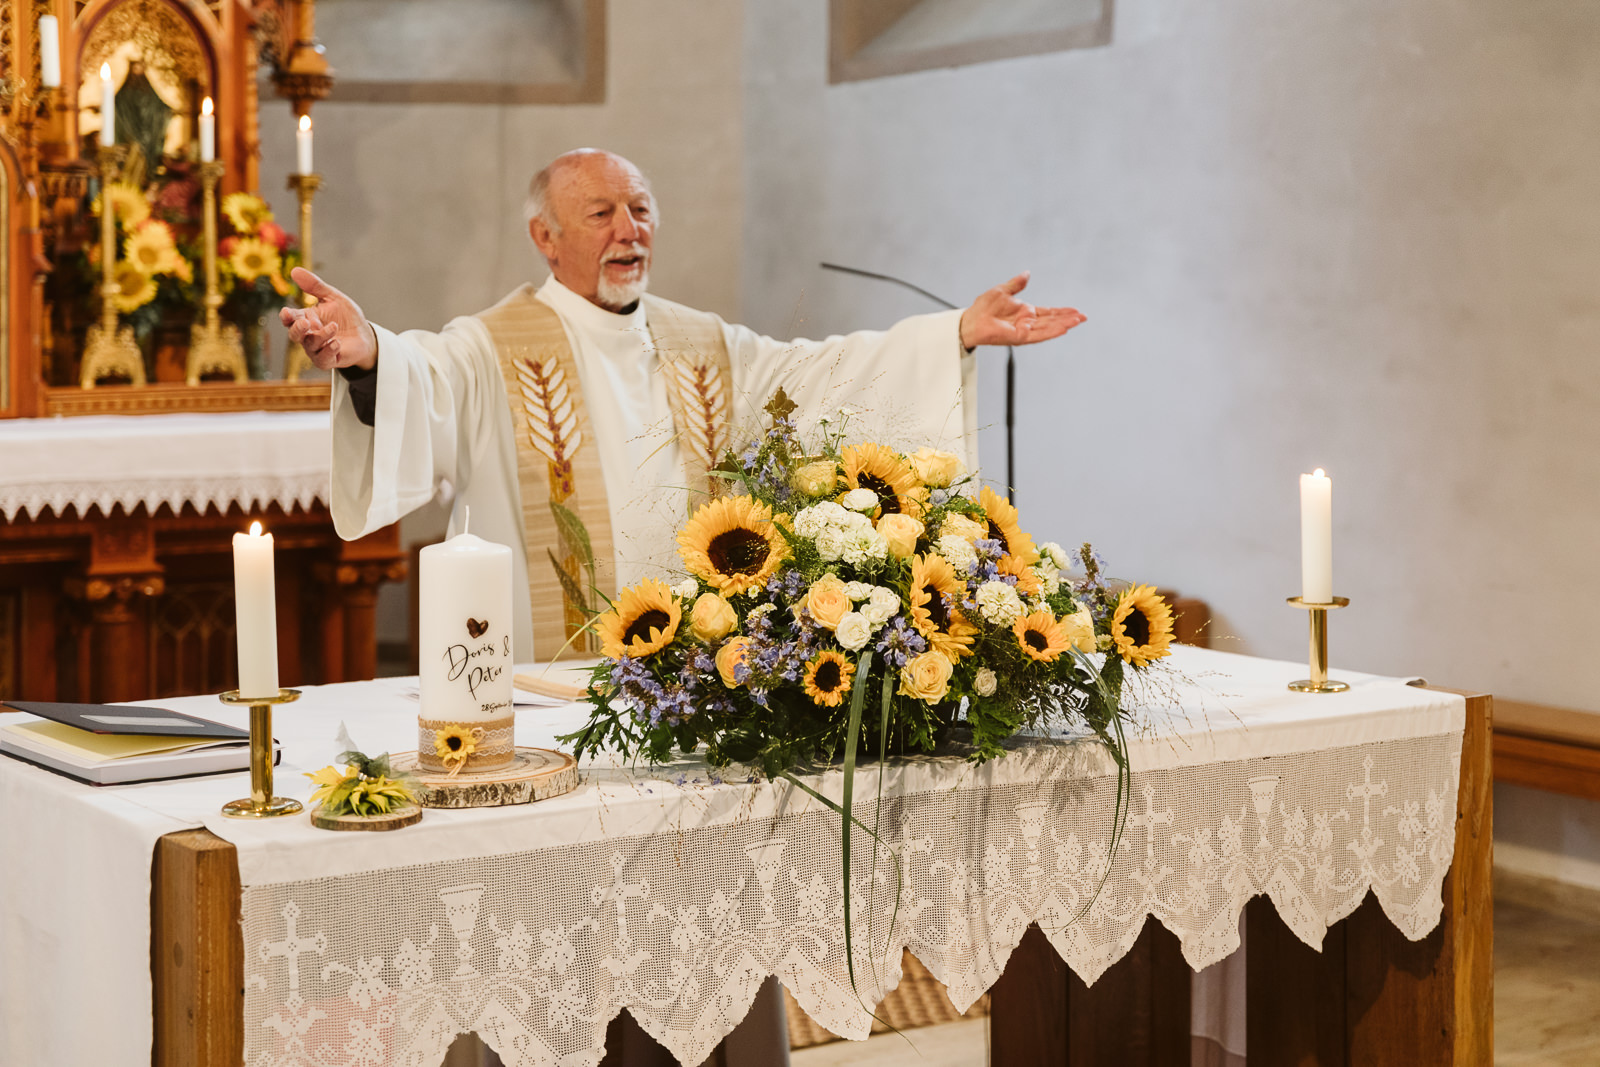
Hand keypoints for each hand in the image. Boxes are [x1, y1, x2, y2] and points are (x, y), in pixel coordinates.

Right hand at [280, 267, 377, 371]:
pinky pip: (323, 359)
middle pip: (295, 334)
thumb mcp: (333, 297)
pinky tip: (337, 343)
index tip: (287, 313)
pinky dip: (328, 351)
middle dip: (298, 329)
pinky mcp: (328, 360)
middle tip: (305, 323)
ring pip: (311, 345)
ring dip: (321, 336)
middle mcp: (308, 335)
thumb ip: (315, 286)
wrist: (364, 334)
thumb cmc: (346, 316)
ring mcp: (317, 349)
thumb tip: (295, 270)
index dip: (287, 316)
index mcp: (306, 318)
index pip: (290, 318)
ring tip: (334, 326)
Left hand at [958, 272, 1084, 348]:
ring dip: (1063, 324)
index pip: (1049, 312)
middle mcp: (1027, 323)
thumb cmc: (983, 307)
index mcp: (1025, 312)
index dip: (1062, 312)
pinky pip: (1038, 334)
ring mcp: (1025, 330)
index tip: (1076, 310)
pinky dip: (1051, 331)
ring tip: (1077, 321)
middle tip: (1083, 317)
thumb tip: (1027, 273)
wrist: (971, 320)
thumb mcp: (1003, 291)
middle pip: (1052, 321)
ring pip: (1048, 328)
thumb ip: (1017, 284)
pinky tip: (1063, 328)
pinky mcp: (1020, 337)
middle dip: (1068, 319)